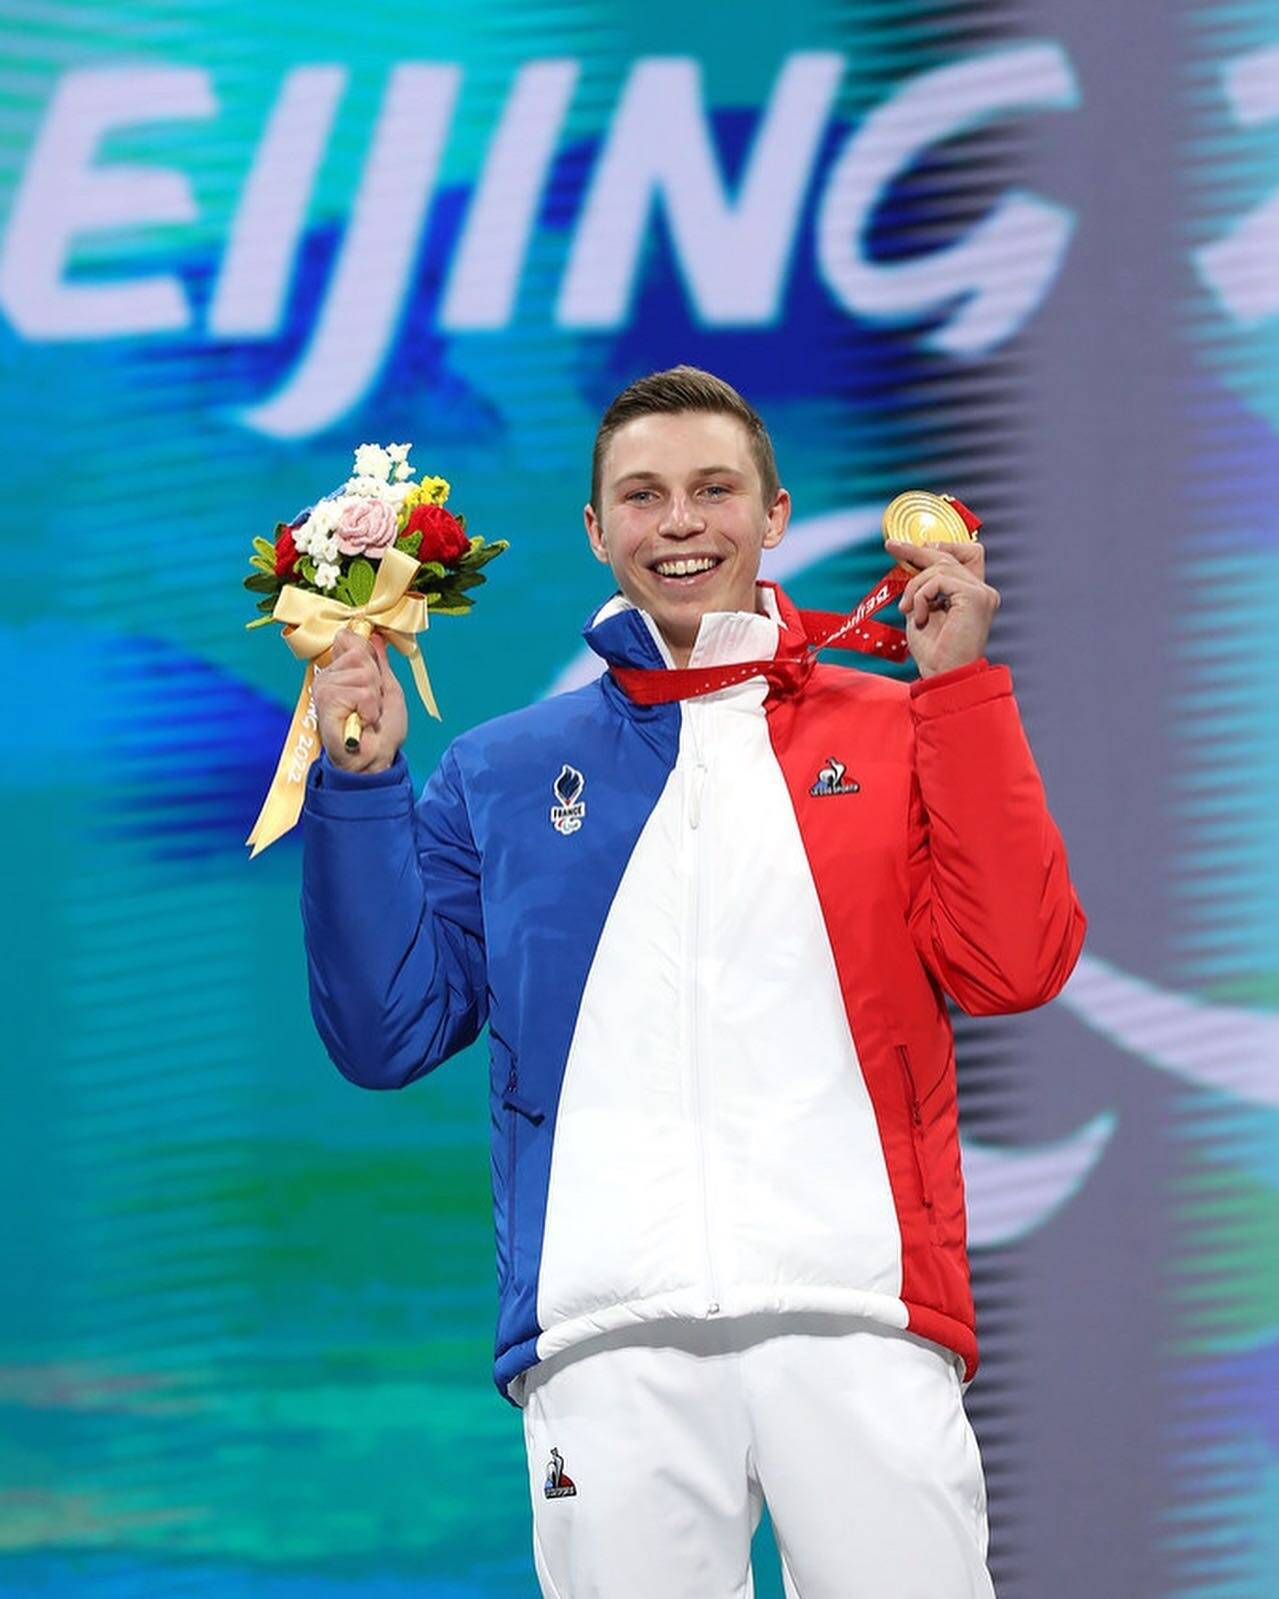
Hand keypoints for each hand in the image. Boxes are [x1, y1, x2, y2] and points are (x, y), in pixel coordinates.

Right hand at [313, 627, 407, 771]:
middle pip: (361, 654)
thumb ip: (380, 662)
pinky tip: (362, 722)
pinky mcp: (326, 699)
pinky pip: (361, 691)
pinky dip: (370, 709)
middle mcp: (328, 676)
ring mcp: (324, 687)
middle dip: (376, 682)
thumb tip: (374, 636)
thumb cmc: (381, 730)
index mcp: (340, 671)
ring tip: (367, 716)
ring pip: (364, 674)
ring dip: (374, 699)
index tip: (374, 682)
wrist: (374, 760)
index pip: (350, 638)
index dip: (369, 656)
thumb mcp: (387, 688)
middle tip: (373, 705)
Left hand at [884, 538, 999, 678]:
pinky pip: (939, 580)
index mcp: (973, 595)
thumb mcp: (922, 611)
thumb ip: (923, 589)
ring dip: (915, 587)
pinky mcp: (975, 597)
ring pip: (939, 567)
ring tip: (907, 609)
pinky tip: (919, 616)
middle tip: (892, 546)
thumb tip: (909, 564)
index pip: (964, 554)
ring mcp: (981, 593)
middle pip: (949, 555)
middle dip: (916, 550)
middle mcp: (983, 591)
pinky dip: (922, 595)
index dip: (940, 544)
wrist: (943, 675)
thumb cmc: (934, 652)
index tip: (911, 546)